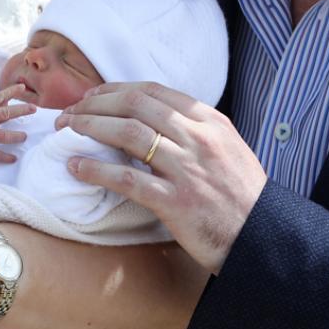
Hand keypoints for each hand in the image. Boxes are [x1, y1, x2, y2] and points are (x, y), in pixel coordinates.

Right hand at [0, 84, 36, 162]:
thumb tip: (10, 96)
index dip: (11, 91)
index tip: (22, 87)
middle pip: (5, 113)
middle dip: (21, 110)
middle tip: (34, 109)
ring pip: (4, 136)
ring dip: (17, 136)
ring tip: (24, 136)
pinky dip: (6, 157)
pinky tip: (14, 158)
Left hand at [57, 81, 266, 274]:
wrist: (262, 238)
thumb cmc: (242, 196)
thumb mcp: (227, 149)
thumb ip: (195, 132)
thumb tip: (155, 120)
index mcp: (210, 123)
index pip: (154, 91)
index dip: (116, 90)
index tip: (92, 96)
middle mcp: (199, 139)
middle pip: (135, 105)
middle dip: (95, 104)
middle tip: (70, 112)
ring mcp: (187, 170)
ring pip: (128, 134)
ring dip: (90, 128)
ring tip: (66, 131)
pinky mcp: (176, 202)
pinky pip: (127, 179)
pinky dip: (96, 170)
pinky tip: (76, 168)